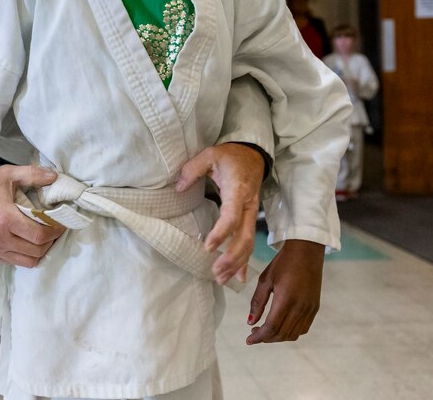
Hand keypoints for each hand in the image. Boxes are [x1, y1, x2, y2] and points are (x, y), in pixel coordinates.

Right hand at [0, 164, 64, 267]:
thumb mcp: (9, 174)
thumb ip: (33, 174)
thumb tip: (54, 177)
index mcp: (4, 219)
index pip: (39, 235)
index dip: (55, 232)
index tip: (62, 224)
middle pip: (36, 250)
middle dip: (51, 241)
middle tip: (56, 230)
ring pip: (29, 261)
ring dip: (41, 251)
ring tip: (45, 237)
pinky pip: (17, 262)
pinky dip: (27, 255)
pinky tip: (30, 242)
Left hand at [176, 142, 262, 284]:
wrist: (253, 155)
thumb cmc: (231, 156)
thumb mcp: (210, 154)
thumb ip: (193, 169)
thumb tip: (179, 188)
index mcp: (238, 190)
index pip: (231, 216)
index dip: (221, 233)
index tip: (207, 247)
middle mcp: (248, 206)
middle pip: (244, 237)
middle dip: (231, 257)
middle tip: (215, 272)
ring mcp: (251, 214)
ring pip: (248, 244)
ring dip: (236, 263)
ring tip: (221, 279)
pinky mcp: (250, 219)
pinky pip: (250, 243)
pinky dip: (245, 261)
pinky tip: (238, 278)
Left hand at [246, 239, 324, 343]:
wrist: (307, 252)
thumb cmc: (283, 262)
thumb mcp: (265, 280)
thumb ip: (257, 302)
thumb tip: (250, 322)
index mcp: (286, 299)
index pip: (272, 327)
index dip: (259, 337)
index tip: (248, 340)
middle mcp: (300, 307)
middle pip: (282, 334)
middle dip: (266, 338)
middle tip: (254, 334)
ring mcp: (310, 309)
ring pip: (293, 334)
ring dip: (278, 337)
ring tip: (266, 330)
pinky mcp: (315, 308)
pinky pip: (303, 328)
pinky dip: (290, 332)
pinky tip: (281, 325)